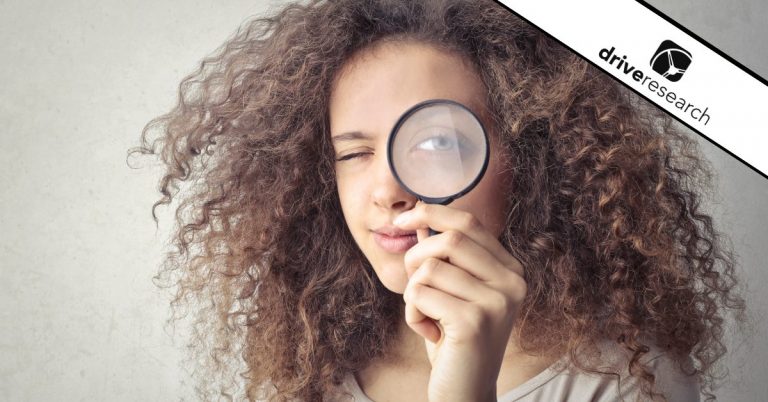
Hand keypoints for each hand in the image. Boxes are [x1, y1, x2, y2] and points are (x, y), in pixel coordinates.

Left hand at [394, 202, 526, 401]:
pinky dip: (412, 314)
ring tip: (428, 317)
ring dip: (413, 293)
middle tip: (414, 287)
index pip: (469, 223)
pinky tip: (429, 333)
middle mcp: (511, 283)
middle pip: (448, 240)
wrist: (465, 391)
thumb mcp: (452, 291)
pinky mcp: (473, 322)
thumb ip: (443, 256)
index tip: (402, 221)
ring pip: (428, 268)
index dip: (431, 214)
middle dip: (415, 259)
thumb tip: (420, 217)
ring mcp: (496, 302)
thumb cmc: (455, 339)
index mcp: (511, 270)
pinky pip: (419, 295)